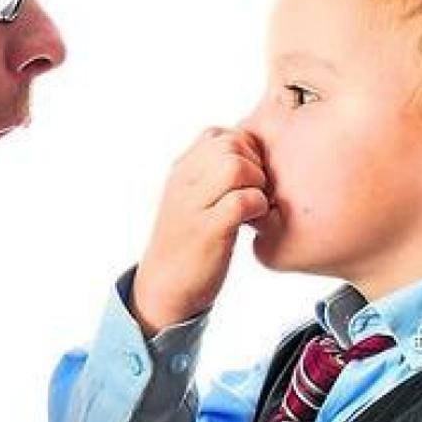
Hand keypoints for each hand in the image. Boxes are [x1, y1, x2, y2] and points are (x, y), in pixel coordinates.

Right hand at [130, 126, 269, 336]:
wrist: (163, 287)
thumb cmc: (187, 243)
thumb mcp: (191, 199)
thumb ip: (210, 174)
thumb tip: (250, 156)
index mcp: (180, 170)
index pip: (218, 134)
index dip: (245, 150)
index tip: (249, 178)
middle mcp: (183, 182)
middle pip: (231, 144)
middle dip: (255, 164)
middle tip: (256, 192)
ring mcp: (193, 205)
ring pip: (236, 167)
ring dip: (257, 184)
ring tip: (255, 206)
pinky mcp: (207, 231)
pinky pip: (242, 201)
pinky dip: (258, 208)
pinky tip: (254, 223)